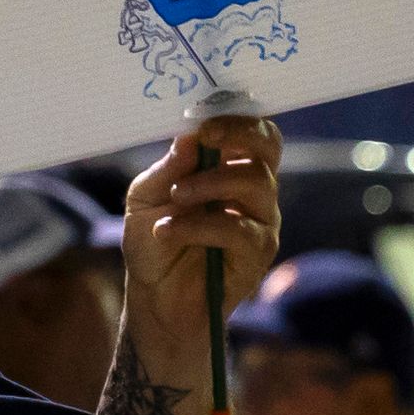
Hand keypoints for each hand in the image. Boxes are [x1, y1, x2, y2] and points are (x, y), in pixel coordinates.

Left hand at [116, 116, 282, 370]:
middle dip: (239, 133)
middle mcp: (252, 188)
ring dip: (210, 183)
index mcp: (227, 166)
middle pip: (269, 146)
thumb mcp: (144, 198)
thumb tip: (188, 136)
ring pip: (256, 182)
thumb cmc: (151, 241)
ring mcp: (260, 219)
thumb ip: (168, 168)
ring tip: (175, 197)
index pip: (251, 129)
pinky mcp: (258, 254)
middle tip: (206, 138)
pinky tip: (168, 231)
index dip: (236, 115)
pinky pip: (240, 229)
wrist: (154, 298)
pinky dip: (198, 226)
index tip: (204, 119)